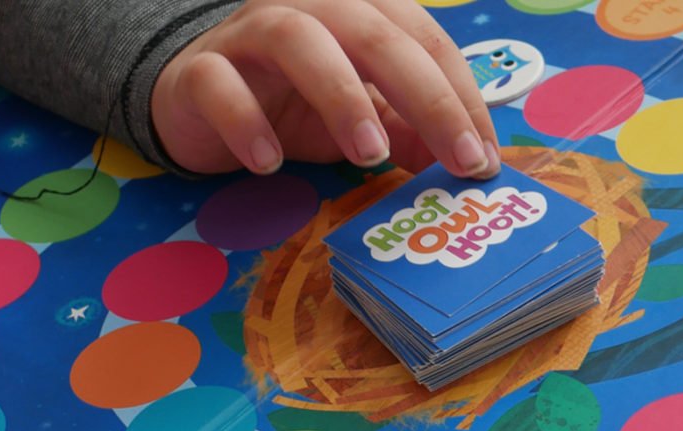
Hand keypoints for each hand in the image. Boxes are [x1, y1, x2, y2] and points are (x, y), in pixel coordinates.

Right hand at [151, 0, 500, 178]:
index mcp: (362, 11)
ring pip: (298, 40)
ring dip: (341, 96)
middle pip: (375, 35)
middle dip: (426, 98)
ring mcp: (250, 33)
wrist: (198, 100)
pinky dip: (245, 121)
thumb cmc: (293, 102)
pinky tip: (270, 163)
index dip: (462, 98)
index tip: (484, 160)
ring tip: (369, 155)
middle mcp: (310, 7)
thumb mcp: (364, 119)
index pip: (425, 42)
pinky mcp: (199, 68)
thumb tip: (468, 162)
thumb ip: (411, 132)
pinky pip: (218, 84)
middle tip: (457, 160)